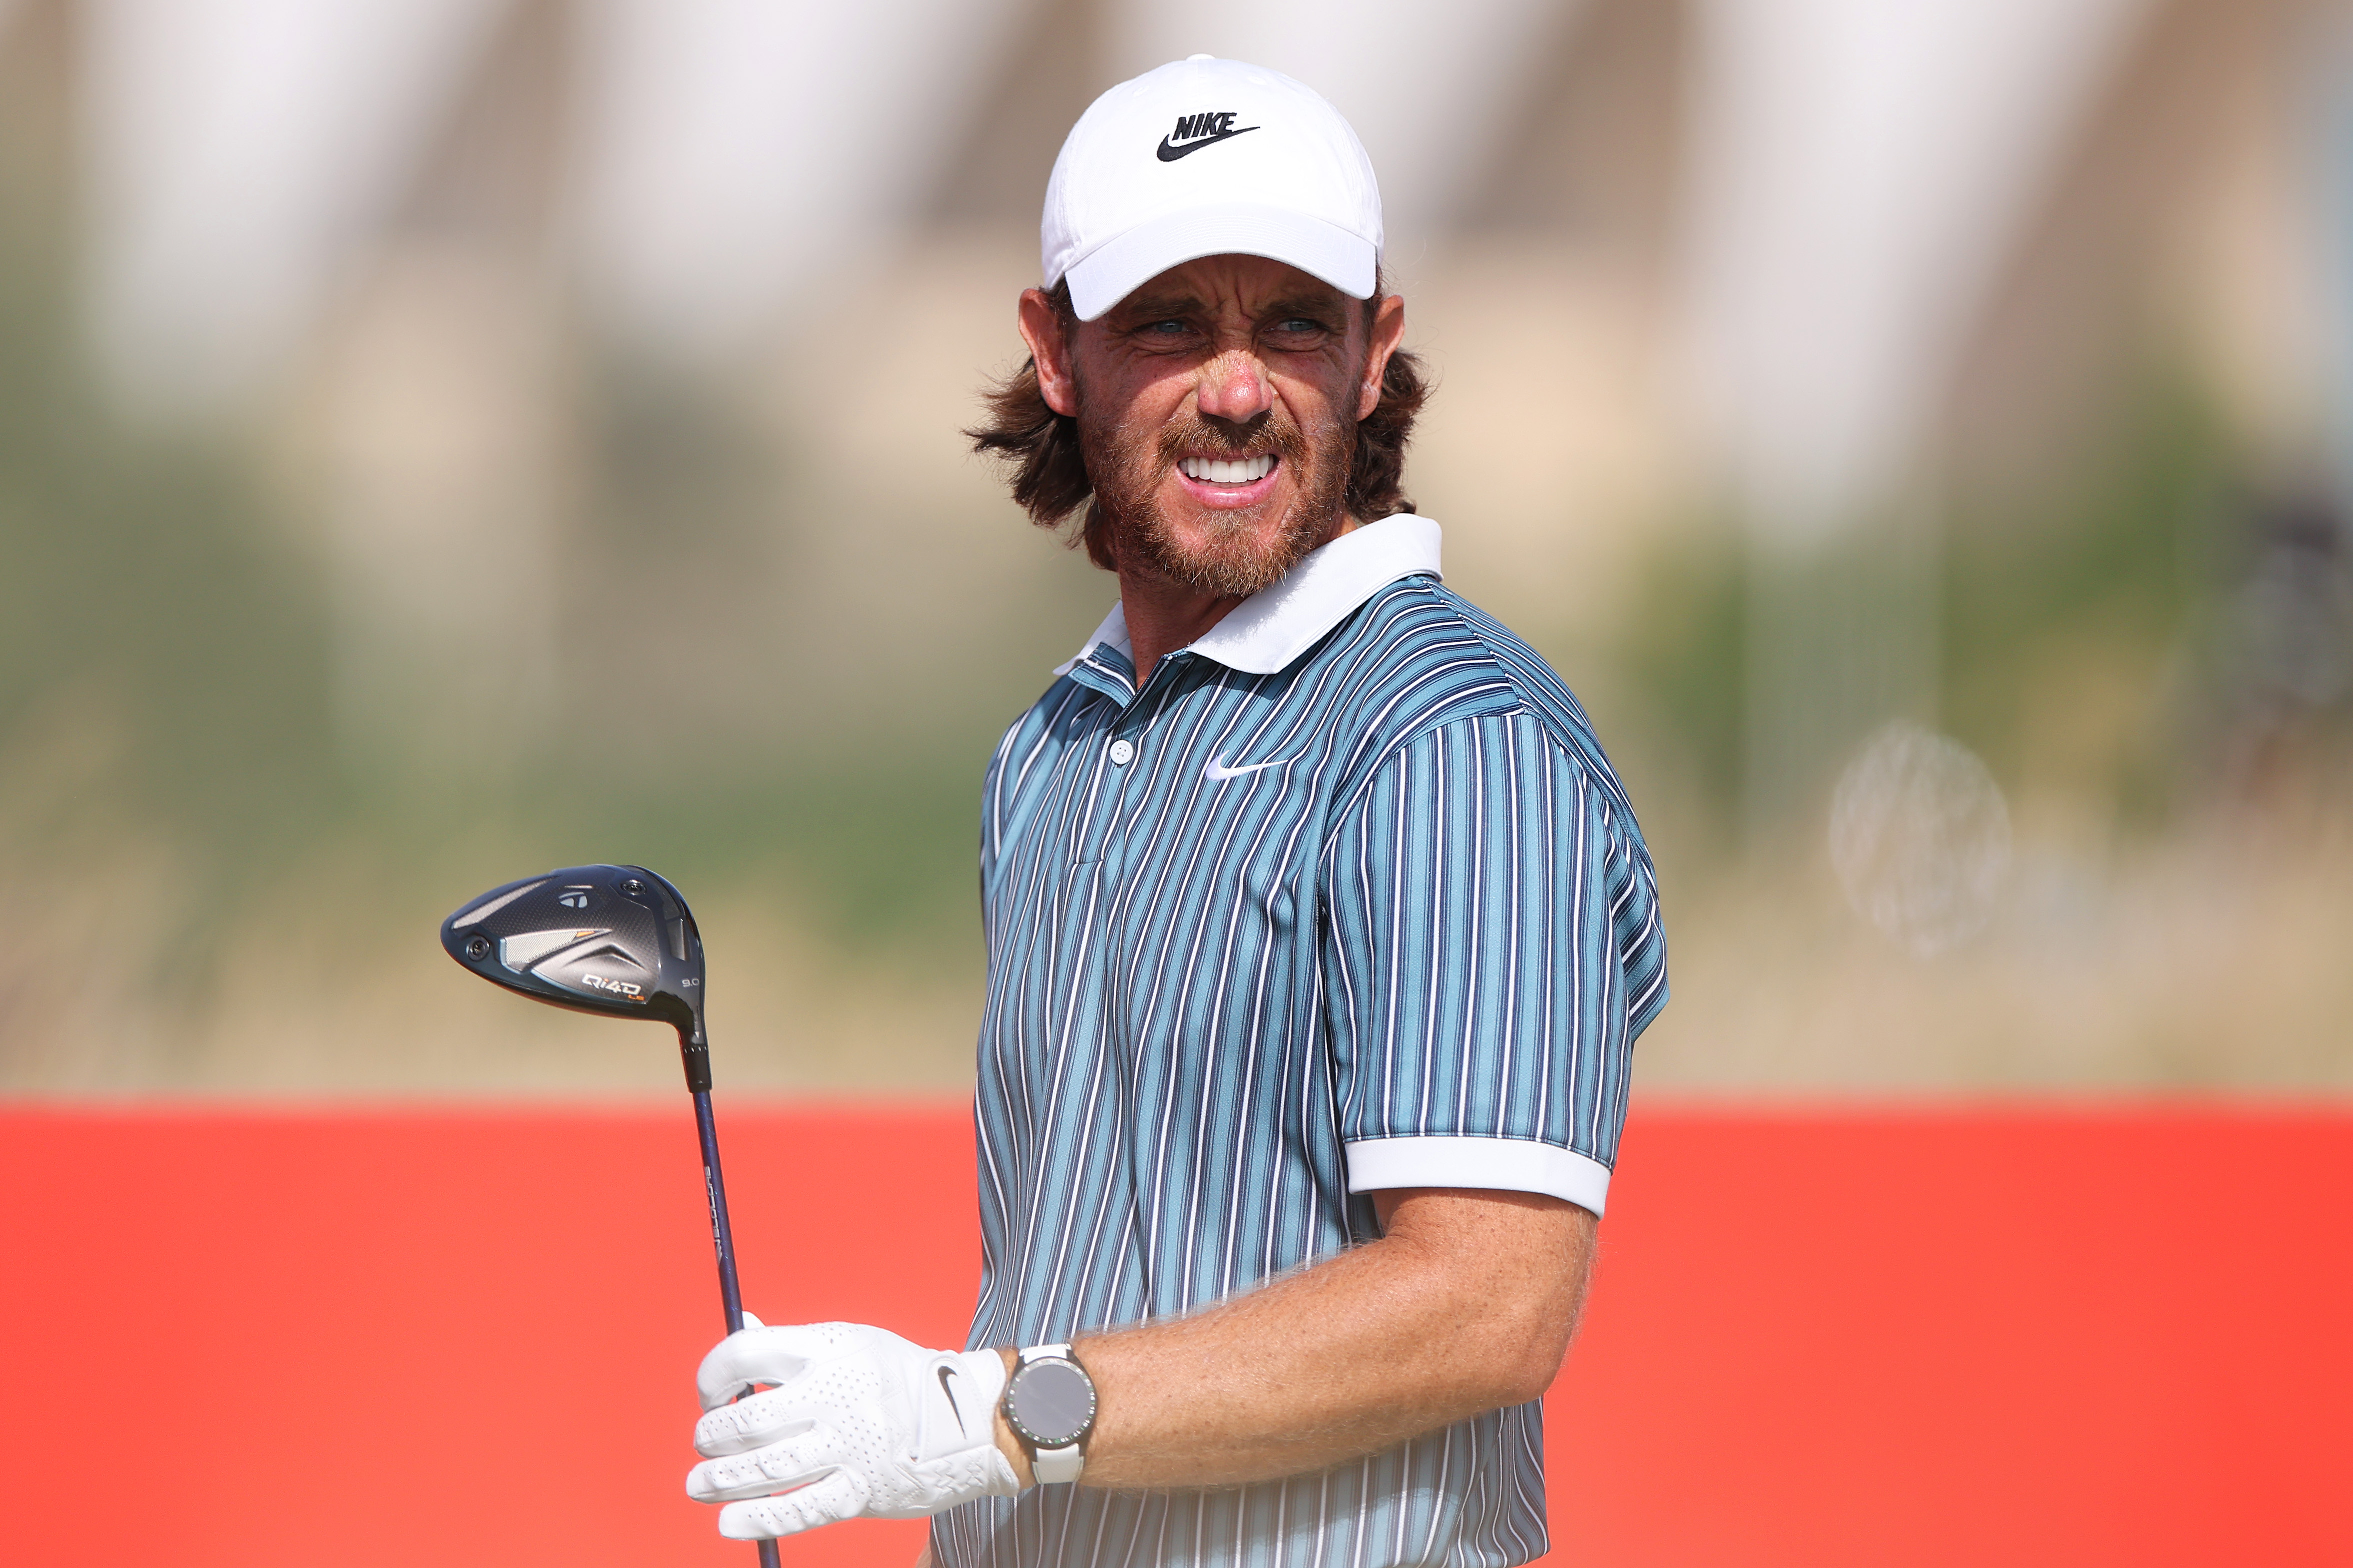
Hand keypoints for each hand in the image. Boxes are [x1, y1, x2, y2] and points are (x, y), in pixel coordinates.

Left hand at [686, 1321, 1020, 1539]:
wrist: (968, 1420)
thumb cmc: (895, 1378)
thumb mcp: (849, 1343)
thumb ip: (792, 1346)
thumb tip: (738, 1330)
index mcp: (830, 1348)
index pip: (745, 1354)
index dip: (712, 1377)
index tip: (711, 1395)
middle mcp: (838, 1394)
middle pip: (749, 1420)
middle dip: (712, 1438)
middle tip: (704, 1446)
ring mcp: (850, 1445)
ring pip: (766, 1469)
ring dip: (720, 1481)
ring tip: (701, 1484)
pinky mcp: (861, 1490)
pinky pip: (799, 1509)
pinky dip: (757, 1520)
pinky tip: (729, 1522)